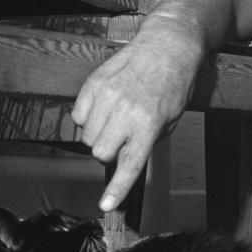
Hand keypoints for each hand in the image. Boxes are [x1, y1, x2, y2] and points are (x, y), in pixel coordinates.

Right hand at [71, 22, 202, 211]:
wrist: (166, 46)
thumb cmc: (173, 84)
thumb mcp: (171, 119)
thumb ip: (148, 141)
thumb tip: (126, 159)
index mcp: (149, 124)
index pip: (129, 164)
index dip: (117, 187)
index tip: (106, 205)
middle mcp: (126, 112)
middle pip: (100, 152)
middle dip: (108, 153)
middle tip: (121, 140)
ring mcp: (107, 96)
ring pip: (86, 136)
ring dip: (97, 135)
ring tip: (115, 118)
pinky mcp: (93, 83)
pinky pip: (77, 115)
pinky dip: (87, 117)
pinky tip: (103, 107)